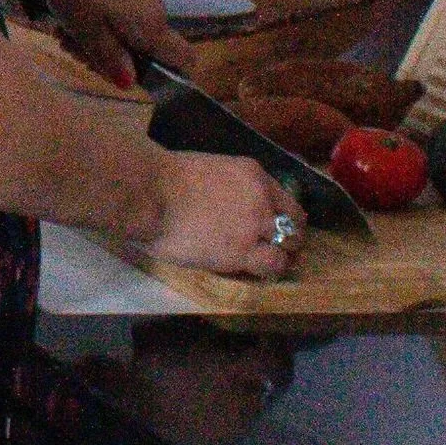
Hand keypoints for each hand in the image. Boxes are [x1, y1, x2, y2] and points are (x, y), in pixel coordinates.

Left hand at [15, 0, 197, 89]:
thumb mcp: (86, 31)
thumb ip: (110, 59)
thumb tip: (130, 83)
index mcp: (152, 24)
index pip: (184, 60)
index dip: (165, 79)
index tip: (129, 79)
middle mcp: (152, 10)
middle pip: (144, 53)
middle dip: (112, 61)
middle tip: (76, 52)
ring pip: (124, 36)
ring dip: (95, 43)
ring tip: (63, 33)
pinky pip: (114, 17)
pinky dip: (93, 24)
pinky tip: (67, 18)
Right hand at [143, 151, 303, 280]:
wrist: (150, 193)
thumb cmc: (163, 179)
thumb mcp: (208, 171)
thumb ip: (226, 188)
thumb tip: (223, 206)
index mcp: (252, 174)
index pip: (285, 199)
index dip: (284, 217)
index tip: (276, 229)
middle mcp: (262, 198)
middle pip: (295, 222)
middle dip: (289, 238)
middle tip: (276, 249)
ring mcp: (255, 225)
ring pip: (290, 246)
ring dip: (282, 257)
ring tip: (268, 266)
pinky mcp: (242, 252)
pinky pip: (271, 266)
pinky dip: (267, 271)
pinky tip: (254, 273)